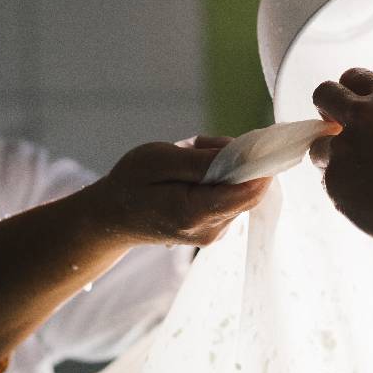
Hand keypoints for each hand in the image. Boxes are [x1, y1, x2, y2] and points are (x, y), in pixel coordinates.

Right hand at [90, 140, 270, 246]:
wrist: (111, 217)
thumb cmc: (130, 183)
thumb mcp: (160, 160)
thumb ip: (203, 161)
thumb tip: (245, 156)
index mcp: (195, 214)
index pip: (249, 191)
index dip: (260, 164)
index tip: (256, 140)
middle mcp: (211, 229)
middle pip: (247, 188)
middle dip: (233, 159)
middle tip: (199, 146)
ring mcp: (215, 232)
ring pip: (240, 188)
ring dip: (222, 167)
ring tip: (187, 160)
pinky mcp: (215, 228)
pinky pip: (230, 194)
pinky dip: (217, 178)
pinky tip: (190, 174)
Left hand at [310, 68, 372, 241]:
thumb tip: (372, 133)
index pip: (353, 76)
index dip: (352, 93)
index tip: (354, 106)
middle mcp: (363, 113)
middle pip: (323, 93)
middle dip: (327, 109)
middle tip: (339, 128)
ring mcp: (343, 144)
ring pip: (318, 142)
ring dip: (331, 154)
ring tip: (360, 174)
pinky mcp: (332, 174)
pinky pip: (327, 175)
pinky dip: (340, 183)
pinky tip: (364, 195)